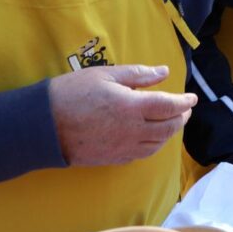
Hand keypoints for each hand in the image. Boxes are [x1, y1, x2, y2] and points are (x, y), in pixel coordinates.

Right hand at [49, 64, 195, 165]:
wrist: (41, 126)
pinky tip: (153, 137)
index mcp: (132, 107)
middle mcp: (133, 131)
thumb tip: (163, 72)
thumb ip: (138, 75)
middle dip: (180, 118)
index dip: (184, 103)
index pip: (169, 106)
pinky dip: (154, 145)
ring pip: (158, 144)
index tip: (191, 98)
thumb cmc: (71, 93)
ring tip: (172, 122)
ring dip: (169, 133)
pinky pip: (142, 154)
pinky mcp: (113, 159)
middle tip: (184, 109)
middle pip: (168, 128)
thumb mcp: (105, 75)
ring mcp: (123, 148)